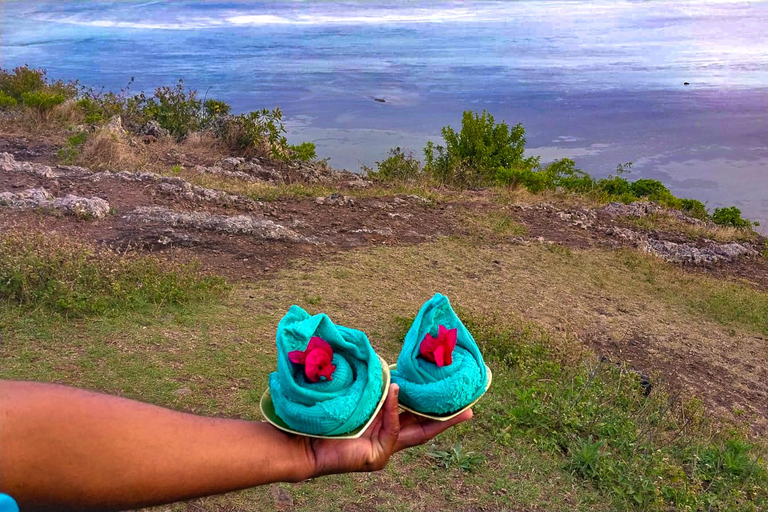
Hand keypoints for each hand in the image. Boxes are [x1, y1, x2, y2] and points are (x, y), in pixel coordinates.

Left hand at [302, 384, 472, 476]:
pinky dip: (393, 410)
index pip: (414, 415)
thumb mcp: (358, 397)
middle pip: (424, 428)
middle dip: (447, 418)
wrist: (301, 439)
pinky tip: (394, 391)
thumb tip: (389, 367)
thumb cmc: (324, 415)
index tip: (454, 395)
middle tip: (470, 408)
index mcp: (383, 423)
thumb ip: (375, 388)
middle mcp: (386, 437)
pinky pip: (391, 429)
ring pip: (414, 432)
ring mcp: (383, 449)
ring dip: (433, 416)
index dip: (434, 406)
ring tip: (451, 403)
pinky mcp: (376, 457)